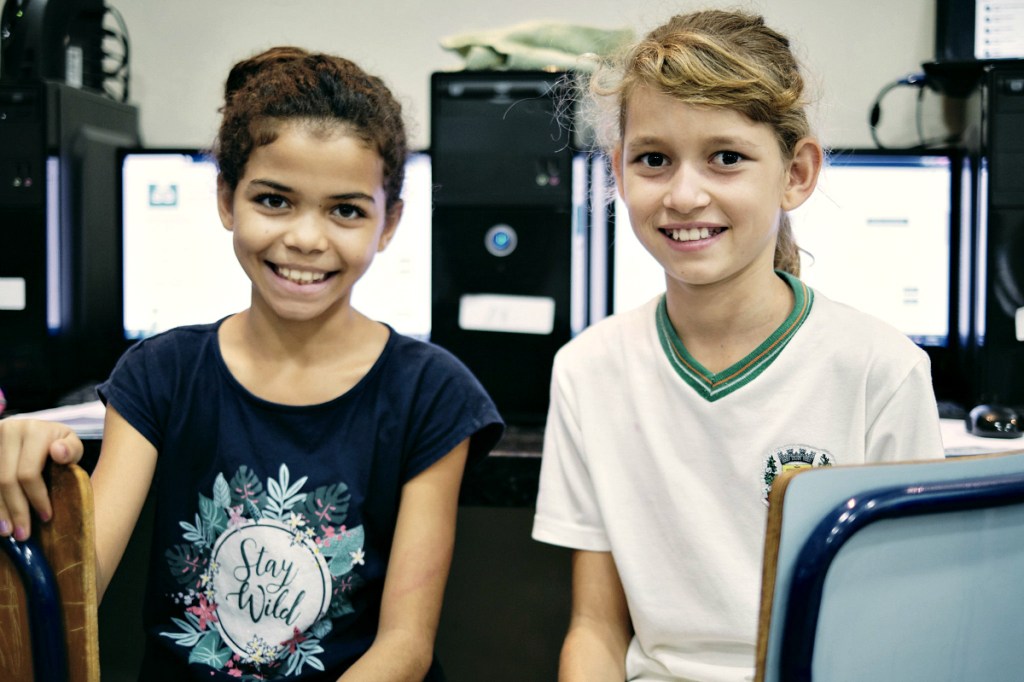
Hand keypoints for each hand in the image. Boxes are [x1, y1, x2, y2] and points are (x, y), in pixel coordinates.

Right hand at [0, 419, 83, 539]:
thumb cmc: (58, 445)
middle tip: (23, 534)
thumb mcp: (72, 445)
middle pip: (6, 480)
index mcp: (33, 431)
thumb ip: (71, 450)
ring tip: (7, 532)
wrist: (36, 433)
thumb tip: (58, 452)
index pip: (29, 473)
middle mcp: (8, 431)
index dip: (37, 498)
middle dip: (16, 510)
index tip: (46, 518)